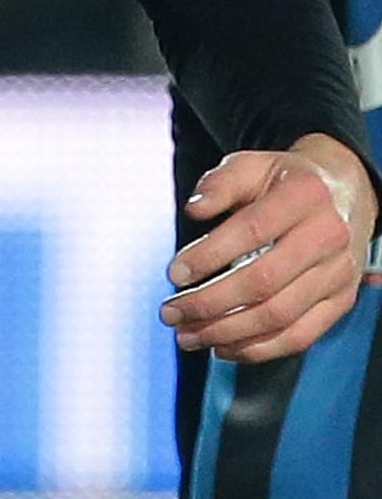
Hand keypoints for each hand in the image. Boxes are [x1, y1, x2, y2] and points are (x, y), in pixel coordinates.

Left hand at [163, 135, 379, 362]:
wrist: (344, 194)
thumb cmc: (283, 180)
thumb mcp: (250, 165)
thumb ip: (220, 183)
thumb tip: (194, 209)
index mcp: (304, 196)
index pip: (253, 230)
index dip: (210, 255)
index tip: (173, 274)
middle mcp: (328, 237)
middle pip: (265, 282)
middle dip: (210, 303)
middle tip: (170, 313)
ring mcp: (338, 274)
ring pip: (281, 316)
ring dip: (228, 332)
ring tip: (187, 336)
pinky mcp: (341, 301)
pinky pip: (302, 335)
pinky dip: (260, 349)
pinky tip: (223, 348)